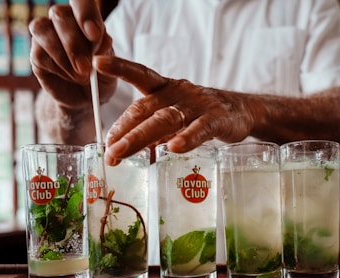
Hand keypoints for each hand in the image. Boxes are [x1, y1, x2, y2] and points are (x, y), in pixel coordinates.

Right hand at [29, 0, 115, 112]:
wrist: (86, 99)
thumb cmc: (101, 77)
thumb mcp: (111, 67)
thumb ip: (107, 52)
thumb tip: (101, 40)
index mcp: (84, 17)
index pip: (81, 1)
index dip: (85, 13)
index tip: (95, 34)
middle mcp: (63, 21)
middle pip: (60, 14)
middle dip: (74, 43)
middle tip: (87, 67)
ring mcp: (46, 36)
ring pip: (43, 30)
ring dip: (64, 56)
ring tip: (81, 75)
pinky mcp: (36, 54)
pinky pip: (40, 54)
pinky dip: (58, 68)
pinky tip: (69, 77)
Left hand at [93, 56, 255, 165]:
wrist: (242, 111)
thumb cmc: (201, 113)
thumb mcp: (174, 117)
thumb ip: (152, 131)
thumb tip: (123, 149)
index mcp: (166, 89)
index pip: (140, 75)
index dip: (120, 67)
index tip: (97, 63)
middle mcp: (178, 93)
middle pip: (146, 109)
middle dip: (123, 129)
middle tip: (107, 149)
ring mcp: (198, 106)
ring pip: (166, 120)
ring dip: (141, 136)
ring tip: (122, 151)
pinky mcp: (217, 120)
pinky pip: (200, 129)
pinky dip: (186, 138)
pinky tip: (173, 148)